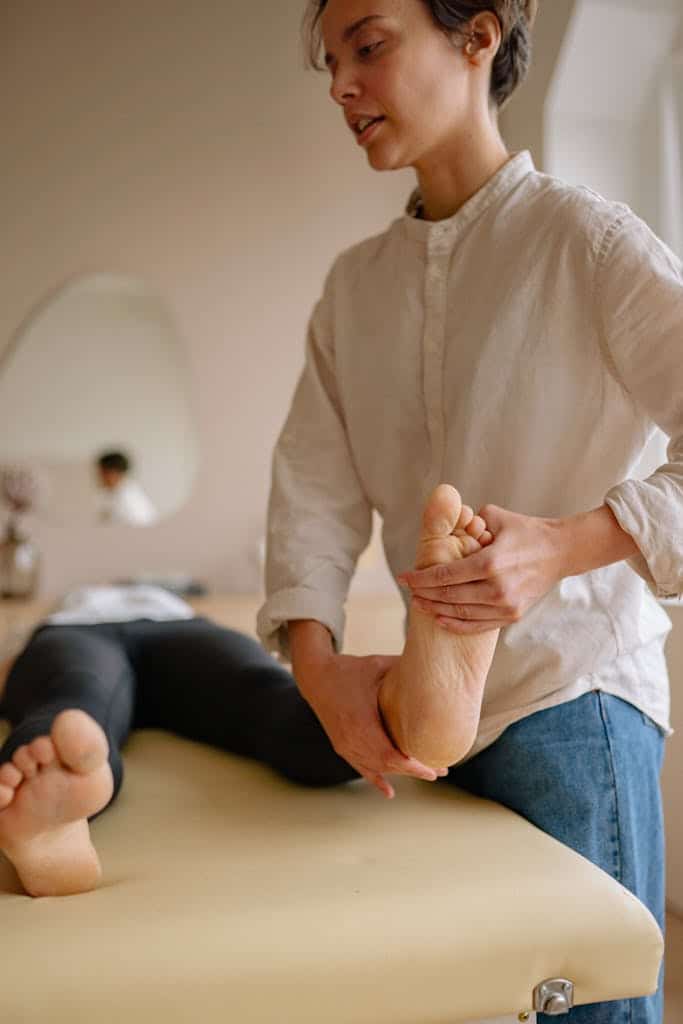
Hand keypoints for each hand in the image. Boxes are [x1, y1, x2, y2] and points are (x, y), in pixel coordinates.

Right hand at [296, 652, 445, 798]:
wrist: (315, 675)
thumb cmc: (349, 669)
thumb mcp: (378, 666)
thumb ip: (405, 669)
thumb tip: (434, 666)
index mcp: (361, 723)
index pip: (390, 756)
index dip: (413, 766)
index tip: (434, 769)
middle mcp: (351, 740)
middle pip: (387, 766)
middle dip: (415, 770)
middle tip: (441, 770)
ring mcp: (345, 746)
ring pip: (377, 768)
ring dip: (401, 773)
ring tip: (428, 774)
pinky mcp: (342, 746)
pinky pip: (362, 768)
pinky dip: (377, 779)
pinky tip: (389, 792)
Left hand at [398, 504, 566, 633]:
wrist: (560, 552)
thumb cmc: (526, 531)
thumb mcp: (496, 517)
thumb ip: (469, 521)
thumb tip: (447, 522)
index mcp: (490, 562)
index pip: (445, 575)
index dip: (420, 578)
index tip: (403, 577)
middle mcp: (496, 588)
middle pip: (448, 596)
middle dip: (423, 594)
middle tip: (408, 591)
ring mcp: (505, 605)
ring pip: (461, 613)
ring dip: (436, 609)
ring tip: (420, 604)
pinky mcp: (512, 615)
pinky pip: (477, 625)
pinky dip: (456, 624)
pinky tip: (440, 618)